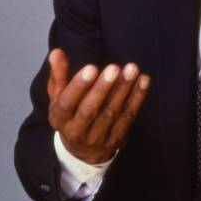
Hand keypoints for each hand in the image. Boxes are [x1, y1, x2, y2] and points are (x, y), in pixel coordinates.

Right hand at [47, 48, 149, 163]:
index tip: (91, 68)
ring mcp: (98, 137)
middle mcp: (77, 130)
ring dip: (123, 89)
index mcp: (60, 118)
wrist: (83, 149)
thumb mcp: (59, 95)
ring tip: (131, 69)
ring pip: (112, 112)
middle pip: (90, 110)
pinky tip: (143, 80)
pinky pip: (129, 116)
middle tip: (114, 68)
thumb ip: (59, 73)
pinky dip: (138, 98)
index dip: (78, 86)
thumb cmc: (71, 112)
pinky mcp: (117, 138)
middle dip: (103, 88)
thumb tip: (56, 52)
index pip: (67, 103)